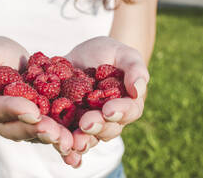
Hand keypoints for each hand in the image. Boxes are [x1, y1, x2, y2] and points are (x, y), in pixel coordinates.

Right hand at [0, 37, 73, 160]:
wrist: (13, 63)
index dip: (13, 110)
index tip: (31, 109)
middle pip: (15, 129)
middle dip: (34, 130)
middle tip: (52, 131)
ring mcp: (18, 124)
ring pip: (33, 135)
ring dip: (50, 138)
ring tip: (67, 140)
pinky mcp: (37, 124)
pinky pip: (48, 132)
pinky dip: (62, 137)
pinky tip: (77, 142)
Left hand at [62, 36, 149, 166]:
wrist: (83, 55)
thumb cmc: (109, 53)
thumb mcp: (123, 54)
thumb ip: (134, 68)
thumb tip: (139, 88)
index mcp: (126, 103)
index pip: (129, 111)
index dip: (120, 112)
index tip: (109, 109)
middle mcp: (109, 117)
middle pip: (108, 129)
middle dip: (98, 127)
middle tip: (86, 123)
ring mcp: (88, 120)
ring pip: (89, 137)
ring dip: (81, 141)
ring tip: (73, 141)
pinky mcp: (68, 121)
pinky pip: (68, 135)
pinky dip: (67, 146)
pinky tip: (63, 150)